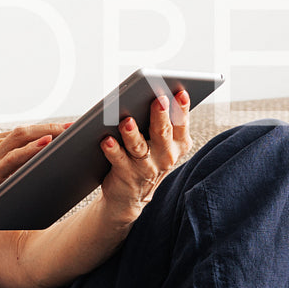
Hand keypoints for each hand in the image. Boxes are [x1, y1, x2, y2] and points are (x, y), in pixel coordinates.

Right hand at [0, 122, 69, 233]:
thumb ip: (7, 169)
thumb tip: (41, 167)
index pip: (19, 132)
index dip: (44, 129)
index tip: (67, 130)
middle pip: (23, 130)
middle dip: (52, 128)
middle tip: (76, 129)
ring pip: (20, 137)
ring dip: (48, 133)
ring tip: (69, 135)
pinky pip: (13, 158)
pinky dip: (31, 150)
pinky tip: (48, 145)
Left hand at [99, 90, 193, 224]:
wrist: (130, 194)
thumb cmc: (146, 158)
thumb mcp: (160, 142)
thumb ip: (161, 121)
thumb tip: (155, 95)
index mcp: (178, 143)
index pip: (181, 122)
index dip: (182, 108)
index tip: (180, 93)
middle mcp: (165, 156)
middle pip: (162, 132)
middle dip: (160, 115)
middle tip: (158, 99)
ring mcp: (146, 167)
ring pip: (139, 147)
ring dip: (132, 133)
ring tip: (127, 121)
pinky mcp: (126, 174)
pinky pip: (118, 160)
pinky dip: (112, 150)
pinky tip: (106, 140)